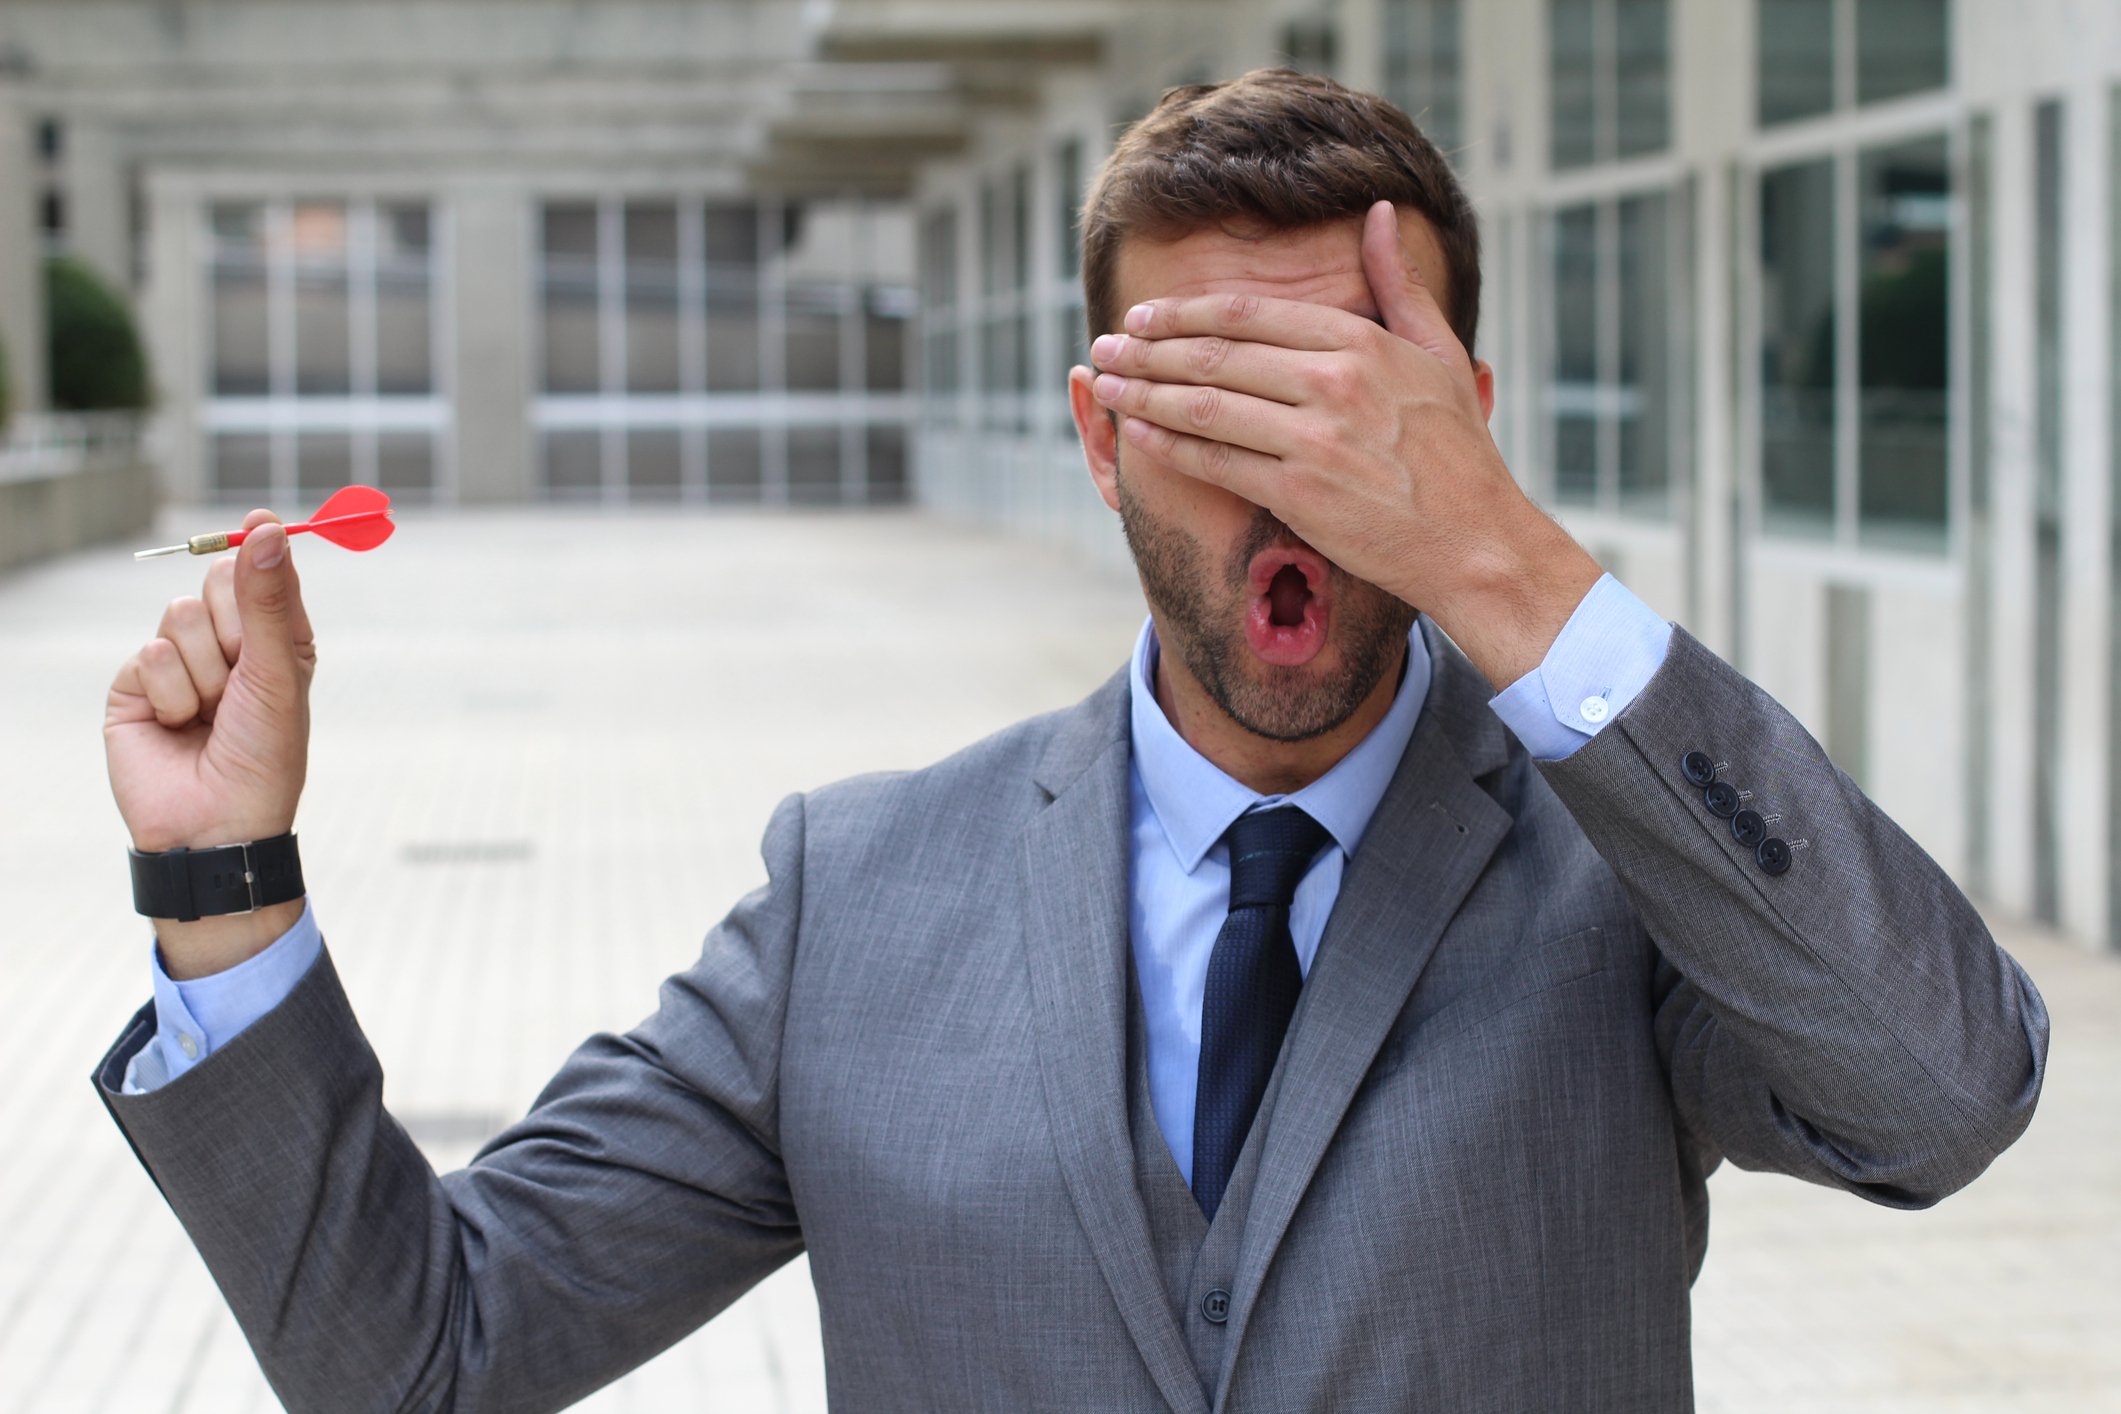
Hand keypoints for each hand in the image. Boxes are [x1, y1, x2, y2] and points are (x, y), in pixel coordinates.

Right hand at [105, 509, 314, 974]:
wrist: (216, 826)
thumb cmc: (264, 757)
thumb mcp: (275, 673)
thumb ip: (266, 600)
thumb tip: (265, 528)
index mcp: (275, 641)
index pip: (266, 573)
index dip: (264, 550)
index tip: (260, 523)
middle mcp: (229, 646)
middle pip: (218, 581)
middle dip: (234, 624)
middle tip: (243, 674)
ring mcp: (179, 663)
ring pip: (181, 615)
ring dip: (204, 669)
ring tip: (211, 714)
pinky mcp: (135, 685)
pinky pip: (149, 652)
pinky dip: (170, 691)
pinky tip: (178, 726)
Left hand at [1088, 200, 1601, 686]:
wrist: (1474, 540)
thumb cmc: (1457, 449)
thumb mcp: (1439, 352)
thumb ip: (1398, 283)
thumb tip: (1380, 211)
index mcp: (1360, 342)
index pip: (1248, 314)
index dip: (1184, 313)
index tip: (1143, 316)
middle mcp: (1333, 383)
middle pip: (1215, 356)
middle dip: (1147, 350)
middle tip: (1103, 346)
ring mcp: (1314, 440)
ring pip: (1205, 406)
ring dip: (1144, 394)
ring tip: (1103, 386)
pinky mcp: (1299, 494)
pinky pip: (1216, 462)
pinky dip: (1168, 445)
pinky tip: (1136, 433)